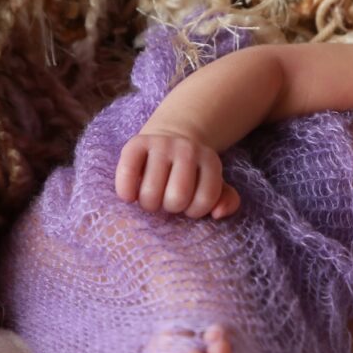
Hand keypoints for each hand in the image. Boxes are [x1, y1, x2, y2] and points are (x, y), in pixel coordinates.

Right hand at [115, 132, 240, 217]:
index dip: (194, 211)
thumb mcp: (213, 184)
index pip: (205, 200)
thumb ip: (226, 200)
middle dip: (170, 208)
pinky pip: (126, 174)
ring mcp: (161, 144)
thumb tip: (217, 213)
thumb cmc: (191, 173)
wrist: (169, 139)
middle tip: (167, 200)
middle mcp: (187, 149)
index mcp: (210, 160)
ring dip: (149, 204)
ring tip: (151, 197)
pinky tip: (130, 196)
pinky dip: (126, 192)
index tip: (188, 205)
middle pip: (177, 198)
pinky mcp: (136, 142)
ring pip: (150, 193)